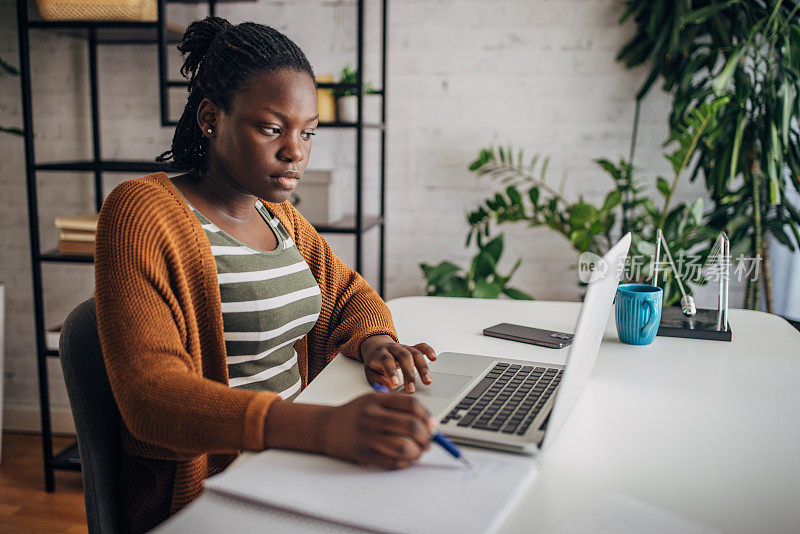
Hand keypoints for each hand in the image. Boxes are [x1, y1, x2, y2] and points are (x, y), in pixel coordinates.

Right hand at [320, 392, 434, 468]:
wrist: (327, 427)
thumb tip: (427, 421)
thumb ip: (398, 406)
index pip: (411, 405)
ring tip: (419, 451)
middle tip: (429, 441)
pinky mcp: (365, 454)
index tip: (432, 424)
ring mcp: (368, 437)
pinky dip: (405, 463)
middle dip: (426, 437)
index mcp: (377, 400)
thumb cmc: (355, 413)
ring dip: (418, 452)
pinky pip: (392, 462)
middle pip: (411, 426)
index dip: (427, 415)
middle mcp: (373, 417)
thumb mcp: (374, 399)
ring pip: (404, 447)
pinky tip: (406, 459)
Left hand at [361, 335, 436, 392]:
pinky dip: (429, 351)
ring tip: (427, 381)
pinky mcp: (412, 347)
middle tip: (412, 389)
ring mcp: (403, 347)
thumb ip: (378, 381)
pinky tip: (434, 358)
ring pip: (415, 353)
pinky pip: (421, 346)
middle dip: (409, 374)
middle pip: (404, 357)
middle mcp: (393, 348)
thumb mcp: (370, 373)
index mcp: (380, 354)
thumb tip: (389, 389)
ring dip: (422, 367)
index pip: (386, 360)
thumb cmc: (374, 364)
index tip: (396, 384)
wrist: (376, 348)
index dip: (391, 371)